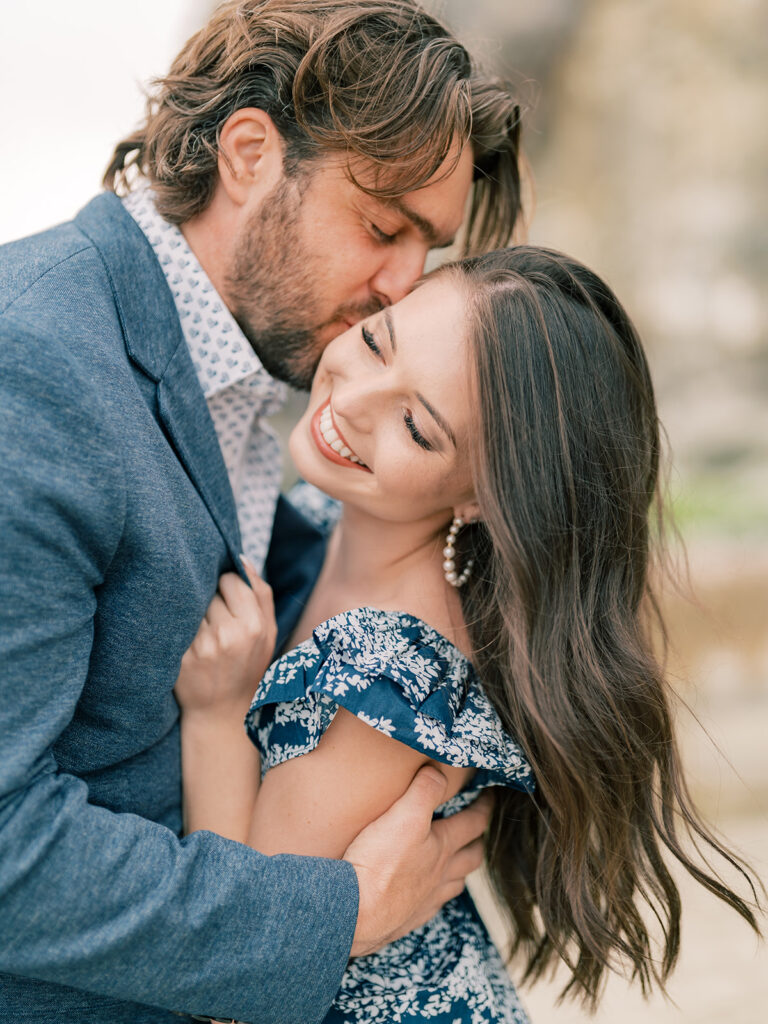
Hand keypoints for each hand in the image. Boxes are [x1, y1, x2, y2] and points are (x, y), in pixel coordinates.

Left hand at [174, 556, 275, 716]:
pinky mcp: (180, 658)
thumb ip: (261, 594)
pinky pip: (176, 624)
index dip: (228, 588)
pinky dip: (179, 627)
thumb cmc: (248, 666)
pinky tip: (187, 641)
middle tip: (214, 620)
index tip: (227, 602)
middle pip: (209, 591)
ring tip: (202, 632)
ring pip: (191, 605)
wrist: (223, 712)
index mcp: (254, 626)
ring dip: (194, 613)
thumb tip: (241, 558)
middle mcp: (228, 635)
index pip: (232, 580)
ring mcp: (202, 647)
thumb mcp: (268, 632)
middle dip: (210, 600)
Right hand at [343, 766, 492, 956]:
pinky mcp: (407, 919)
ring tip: (456, 862)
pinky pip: (431, 906)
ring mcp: (425, 901)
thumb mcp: (404, 814)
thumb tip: (438, 771)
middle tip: (478, 830)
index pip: (474, 823)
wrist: (355, 913)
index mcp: (443, 848)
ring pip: (454, 885)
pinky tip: (424, 893)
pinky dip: (434, 896)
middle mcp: (440, 876)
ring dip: (460, 871)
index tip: (489, 796)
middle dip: (478, 841)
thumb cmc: (379, 864)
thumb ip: (425, 789)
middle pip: (471, 858)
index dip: (484, 806)